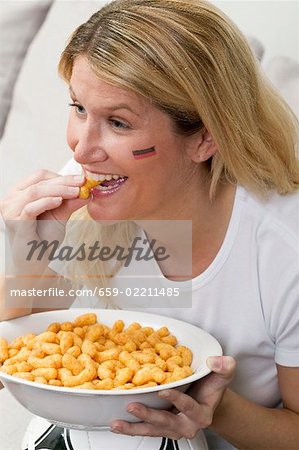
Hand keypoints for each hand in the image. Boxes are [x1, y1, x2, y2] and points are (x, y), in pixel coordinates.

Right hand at [0, 169, 87, 272]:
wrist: (35, 261)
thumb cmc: (43, 238)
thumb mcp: (60, 216)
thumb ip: (70, 203)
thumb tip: (87, 191)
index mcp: (20, 192)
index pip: (41, 176)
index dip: (62, 176)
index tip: (82, 180)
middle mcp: (12, 198)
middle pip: (40, 182)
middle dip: (64, 182)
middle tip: (83, 183)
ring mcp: (11, 209)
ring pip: (35, 192)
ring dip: (59, 190)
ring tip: (76, 192)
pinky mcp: (15, 222)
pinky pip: (30, 208)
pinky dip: (46, 202)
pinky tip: (59, 201)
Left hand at [110, 356, 235, 439]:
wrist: (206, 398)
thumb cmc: (211, 386)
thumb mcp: (222, 375)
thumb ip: (224, 367)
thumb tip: (216, 361)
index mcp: (202, 414)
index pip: (189, 407)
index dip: (176, 400)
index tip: (163, 391)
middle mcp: (186, 425)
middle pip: (166, 423)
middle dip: (148, 415)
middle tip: (132, 406)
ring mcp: (172, 428)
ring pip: (152, 430)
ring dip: (133, 427)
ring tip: (117, 423)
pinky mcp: (161, 428)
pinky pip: (146, 429)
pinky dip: (131, 427)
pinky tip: (116, 423)